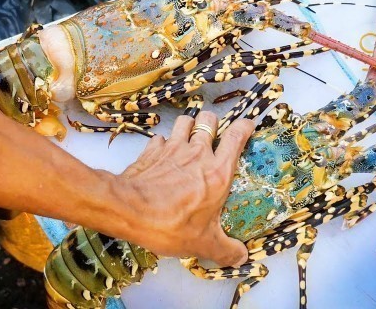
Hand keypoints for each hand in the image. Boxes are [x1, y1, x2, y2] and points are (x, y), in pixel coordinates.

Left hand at [115, 111, 253, 266]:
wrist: (128, 210)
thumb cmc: (170, 224)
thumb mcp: (203, 243)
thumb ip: (225, 250)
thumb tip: (241, 257)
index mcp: (217, 172)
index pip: (236, 137)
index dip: (244, 127)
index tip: (247, 126)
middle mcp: (197, 153)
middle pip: (209, 119)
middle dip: (213, 122)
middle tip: (213, 135)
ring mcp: (172, 148)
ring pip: (185, 121)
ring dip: (189, 126)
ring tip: (190, 138)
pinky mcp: (151, 151)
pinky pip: (160, 138)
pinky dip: (163, 143)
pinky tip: (163, 154)